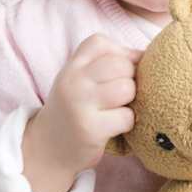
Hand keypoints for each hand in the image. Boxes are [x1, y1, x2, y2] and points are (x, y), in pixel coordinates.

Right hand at [22, 34, 140, 191]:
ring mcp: (81, 105)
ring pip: (126, 89)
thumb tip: (143, 55)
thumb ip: (102, 64)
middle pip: (119, 64)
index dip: (119, 53)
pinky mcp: (91, 129)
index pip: (100, 42)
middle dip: (130, 78)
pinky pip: (127, 117)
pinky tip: (116, 126)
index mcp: (71, 68)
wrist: (48, 149)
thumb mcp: (77, 81)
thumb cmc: (72, 110)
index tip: (119, 72)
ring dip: (131, 100)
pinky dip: (128, 122)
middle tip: (122, 94)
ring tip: (119, 108)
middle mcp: (73, 82)